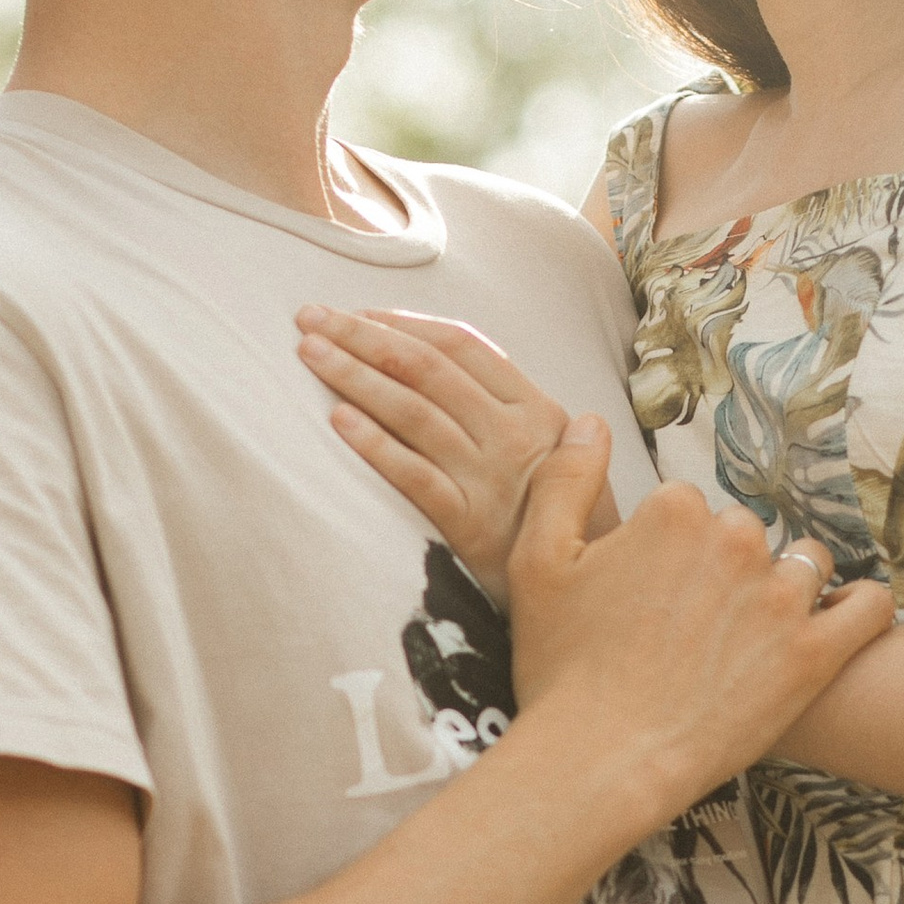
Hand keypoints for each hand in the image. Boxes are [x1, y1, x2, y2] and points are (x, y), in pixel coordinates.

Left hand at [297, 305, 606, 600]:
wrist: (594, 590)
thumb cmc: (565, 520)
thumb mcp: (560, 453)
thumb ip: (507, 409)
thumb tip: (448, 361)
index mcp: (537, 408)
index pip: (461, 345)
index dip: (403, 323)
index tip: (358, 313)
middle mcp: (514, 436)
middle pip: (426, 369)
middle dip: (362, 337)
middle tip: (312, 318)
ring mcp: (491, 479)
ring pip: (413, 411)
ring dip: (354, 375)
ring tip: (310, 354)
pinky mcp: (469, 527)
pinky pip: (414, 476)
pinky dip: (375, 444)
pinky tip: (337, 420)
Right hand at [506, 425, 896, 835]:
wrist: (600, 763)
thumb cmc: (561, 670)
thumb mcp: (536, 562)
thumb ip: (565, 480)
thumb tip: (592, 422)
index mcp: (674, 512)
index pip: (689, 508)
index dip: (670, 552)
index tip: (652, 596)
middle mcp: (735, 540)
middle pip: (748, 534)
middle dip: (728, 570)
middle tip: (694, 628)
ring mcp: (781, 598)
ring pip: (806, 564)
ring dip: (788, 589)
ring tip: (755, 637)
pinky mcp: (815, 653)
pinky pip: (869, 608)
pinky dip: (860, 609)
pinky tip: (840, 622)